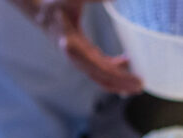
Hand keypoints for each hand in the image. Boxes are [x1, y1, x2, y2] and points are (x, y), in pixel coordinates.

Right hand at [26, 0, 142, 93]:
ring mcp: (79, 59)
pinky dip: (113, 69)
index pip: (98, 67)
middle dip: (121, 83)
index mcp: (72, 46)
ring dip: (118, 81)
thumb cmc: (56, 3)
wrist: (41, 12)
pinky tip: (127, 61)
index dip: (118, 76)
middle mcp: (76, 57)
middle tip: (140, 86)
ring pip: (101, 76)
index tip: (134, 80)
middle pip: (101, 77)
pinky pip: (100, 68)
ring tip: (137, 83)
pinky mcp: (83, 56)